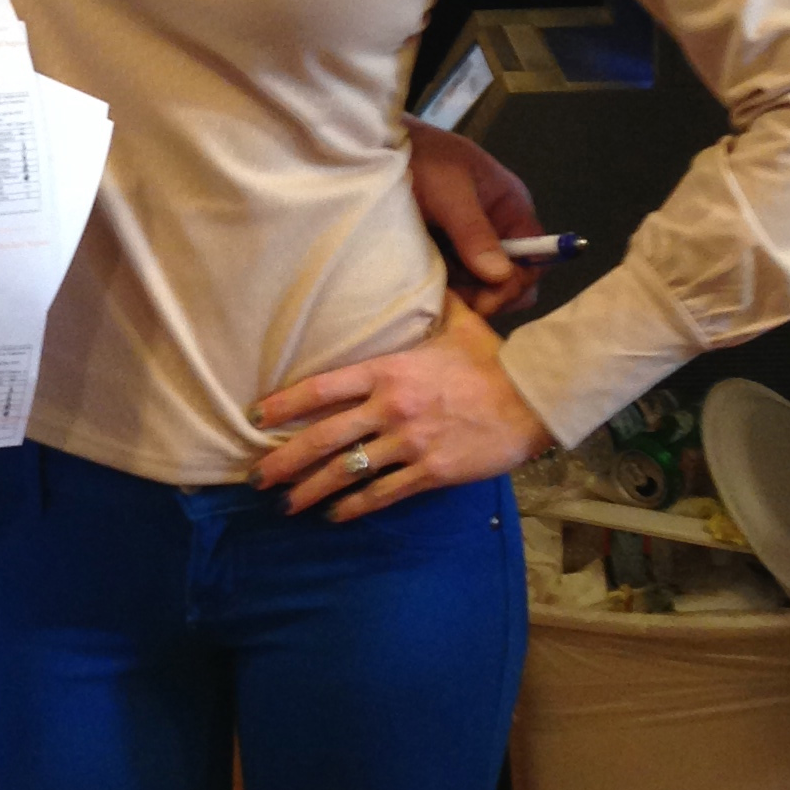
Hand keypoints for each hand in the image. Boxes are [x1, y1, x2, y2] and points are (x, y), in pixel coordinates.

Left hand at [252, 295, 550, 518]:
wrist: (533, 401)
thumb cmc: (494, 361)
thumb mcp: (460, 323)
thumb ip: (434, 304)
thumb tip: (426, 273)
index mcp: (389, 371)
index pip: (323, 387)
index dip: (285, 403)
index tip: (256, 415)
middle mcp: (390, 408)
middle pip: (323, 436)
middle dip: (285, 459)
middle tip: (257, 476)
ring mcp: (408, 444)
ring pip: (347, 472)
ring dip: (312, 490)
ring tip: (287, 505)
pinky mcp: (429, 472)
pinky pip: (382, 494)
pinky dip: (355, 507)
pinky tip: (335, 516)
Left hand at [402, 116, 544, 324]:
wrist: (375, 147)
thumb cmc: (419, 157)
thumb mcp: (447, 190)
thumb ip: (473, 231)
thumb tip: (501, 274)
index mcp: (511, 207)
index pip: (535, 258)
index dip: (515, 284)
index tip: (483, 300)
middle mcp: (497, 228)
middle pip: (512, 279)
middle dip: (490, 297)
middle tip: (455, 302)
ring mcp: (469, 243)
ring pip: (482, 287)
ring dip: (464, 297)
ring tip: (436, 296)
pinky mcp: (443, 252)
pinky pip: (456, 283)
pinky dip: (446, 292)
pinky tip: (426, 291)